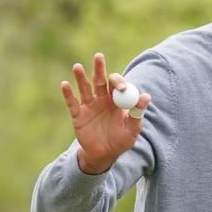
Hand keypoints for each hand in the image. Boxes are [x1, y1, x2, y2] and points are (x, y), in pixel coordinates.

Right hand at [61, 53, 150, 173]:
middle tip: (99, 56)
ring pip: (85, 88)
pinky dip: (68, 94)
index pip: (116, 85)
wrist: (104, 155)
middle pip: (100, 80)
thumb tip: (146, 96)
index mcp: (116, 100)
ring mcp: (89, 106)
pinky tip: (65, 84)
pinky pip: (72, 103)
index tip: (120, 87)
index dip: (118, 83)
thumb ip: (137, 113)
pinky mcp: (78, 115)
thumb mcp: (132, 129)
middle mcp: (102, 99)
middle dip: (99, 69)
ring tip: (77, 67)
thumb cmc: (120, 141)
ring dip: (81, 78)